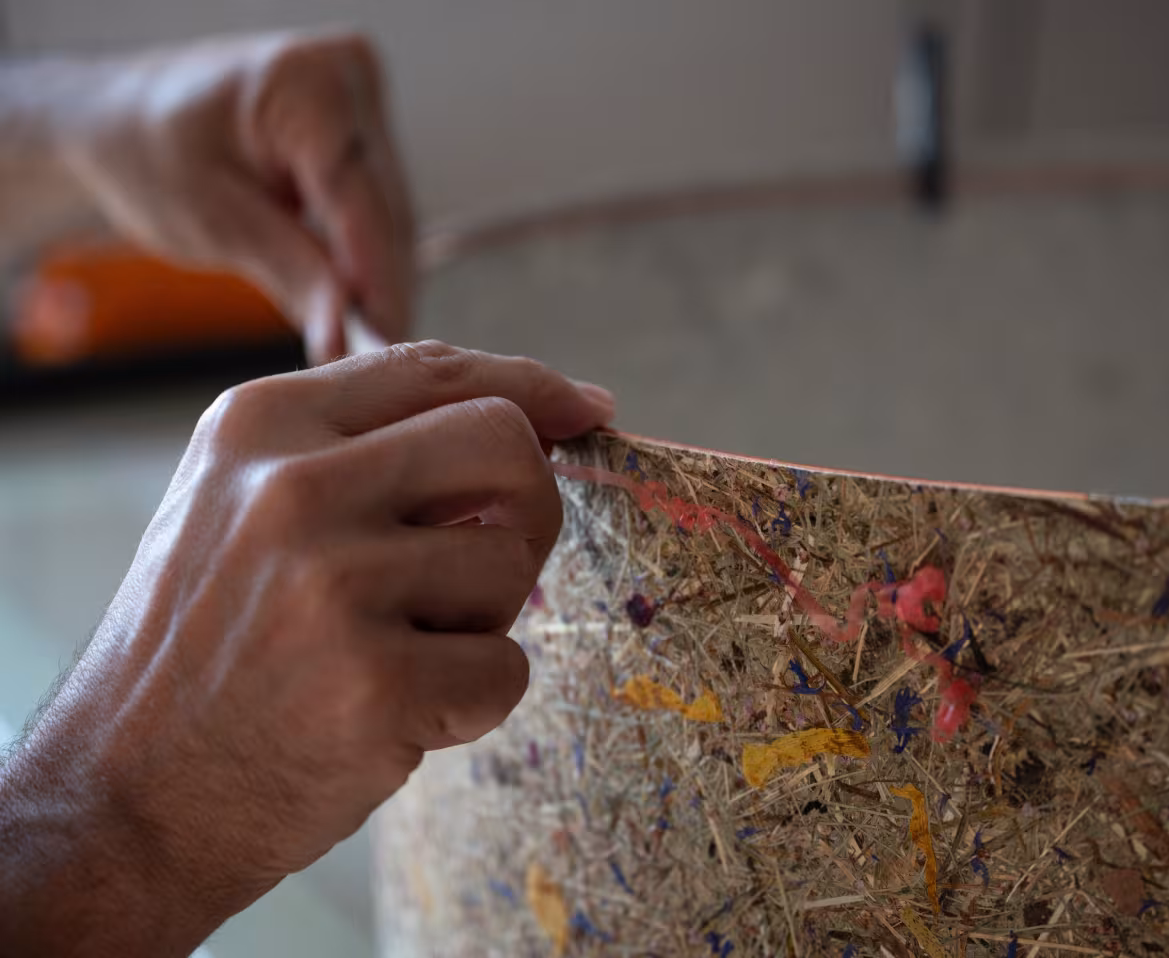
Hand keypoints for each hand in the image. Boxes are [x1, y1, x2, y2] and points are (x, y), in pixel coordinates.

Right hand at [0, 342, 613, 955]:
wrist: (123, 799)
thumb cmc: (204, 649)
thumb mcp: (240, 506)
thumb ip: (362, 451)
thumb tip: (531, 418)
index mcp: (261, 425)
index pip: (435, 368)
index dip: (532, 386)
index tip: (587, 408)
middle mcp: (293, 487)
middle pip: (505, 444)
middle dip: (528, 506)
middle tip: (487, 568)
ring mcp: (334, 585)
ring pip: (511, 562)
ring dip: (483, 619)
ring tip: (399, 654)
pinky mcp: (375, 686)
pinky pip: (505, 670)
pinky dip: (472, 704)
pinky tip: (395, 720)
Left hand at [61, 30, 413, 363]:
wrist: (125, 119)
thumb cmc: (146, 152)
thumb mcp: (211, 220)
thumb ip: (290, 271)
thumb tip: (345, 331)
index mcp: (307, 84)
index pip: (361, 201)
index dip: (376, 281)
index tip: (384, 347)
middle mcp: (348, 76)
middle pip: (388, 210)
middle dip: (382, 290)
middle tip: (375, 365)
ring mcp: (362, 99)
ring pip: (393, 215)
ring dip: (382, 281)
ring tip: (367, 344)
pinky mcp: (365, 129)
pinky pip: (380, 208)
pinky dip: (368, 259)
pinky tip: (360, 305)